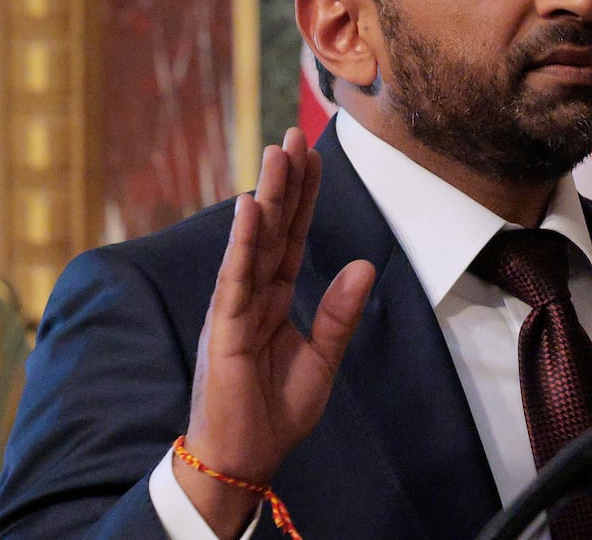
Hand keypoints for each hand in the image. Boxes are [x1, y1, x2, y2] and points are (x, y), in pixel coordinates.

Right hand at [174, 128, 375, 536]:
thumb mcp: (323, 357)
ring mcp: (235, 306)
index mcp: (274, 296)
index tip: (312, 156)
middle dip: (285, 182)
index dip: (303, 197)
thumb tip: (366, 265)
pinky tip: (250, 206)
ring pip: (254, 241)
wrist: (246, 456)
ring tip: (276, 154)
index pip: (292, 236)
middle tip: (294, 134)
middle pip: (273, 227)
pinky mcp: (225, 327)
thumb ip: (340, 313)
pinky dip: (243, 241)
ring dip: (266, 196)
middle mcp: (252, 292)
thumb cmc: (276, 410)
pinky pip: (236, 277)